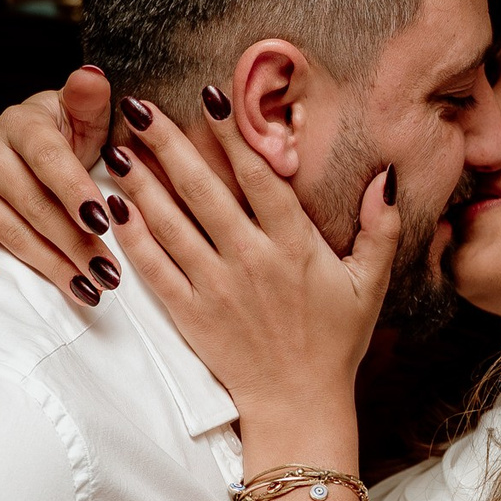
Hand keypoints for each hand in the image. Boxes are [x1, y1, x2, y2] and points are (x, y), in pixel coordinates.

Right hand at [0, 70, 118, 295]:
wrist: (27, 151)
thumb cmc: (67, 138)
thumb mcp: (84, 116)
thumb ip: (89, 100)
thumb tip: (92, 77)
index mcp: (21, 123)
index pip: (49, 159)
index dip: (76, 191)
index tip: (104, 221)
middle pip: (35, 205)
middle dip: (76, 243)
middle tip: (109, 274)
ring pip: (12, 231)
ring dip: (52, 266)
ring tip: (89, 289)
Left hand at [107, 91, 393, 434]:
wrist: (298, 404)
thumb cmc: (336, 341)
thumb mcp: (370, 283)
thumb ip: (381, 227)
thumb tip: (387, 176)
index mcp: (296, 247)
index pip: (261, 178)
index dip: (234, 135)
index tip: (210, 96)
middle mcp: (252, 261)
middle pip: (204, 190)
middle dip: (170, 144)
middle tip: (141, 107)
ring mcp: (217, 288)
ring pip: (171, 224)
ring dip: (141, 182)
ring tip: (118, 145)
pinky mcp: (190, 314)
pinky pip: (155, 268)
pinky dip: (132, 237)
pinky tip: (113, 207)